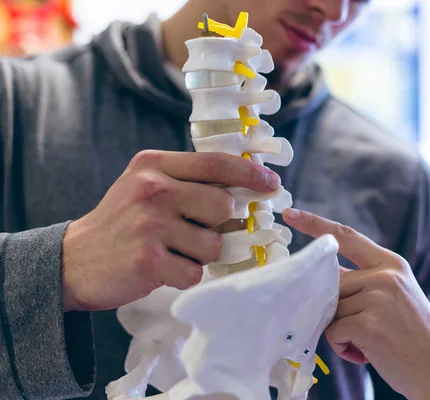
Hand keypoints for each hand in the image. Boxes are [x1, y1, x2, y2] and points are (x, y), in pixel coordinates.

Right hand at [62, 150, 279, 311]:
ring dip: (200, 254)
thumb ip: (187, 180)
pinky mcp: (148, 261)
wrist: (74, 260)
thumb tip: (243, 187)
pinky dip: (185, 275)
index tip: (271, 184)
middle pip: (223, 207)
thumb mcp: (145, 184)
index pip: (216, 164)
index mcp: (154, 165)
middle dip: (219, 225)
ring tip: (172, 250)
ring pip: (213, 244)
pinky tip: (162, 268)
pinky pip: (195, 272)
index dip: (250, 174)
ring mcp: (150, 225)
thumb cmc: (121, 222)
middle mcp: (153, 190)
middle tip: (196, 231)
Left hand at [283, 209, 429, 399]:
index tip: (291, 214)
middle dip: (336, 309)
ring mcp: (378, 297)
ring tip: (370, 343)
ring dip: (342, 331)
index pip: (347, 236)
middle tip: (360, 330)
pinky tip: (369, 353)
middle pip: (332, 283)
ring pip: (330, 309)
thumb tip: (322, 277)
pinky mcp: (368, 323)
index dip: (316, 224)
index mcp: (392, 264)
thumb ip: (364, 281)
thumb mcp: (396, 296)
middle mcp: (385, 275)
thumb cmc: (414, 337)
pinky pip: (334, 331)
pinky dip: (344, 347)